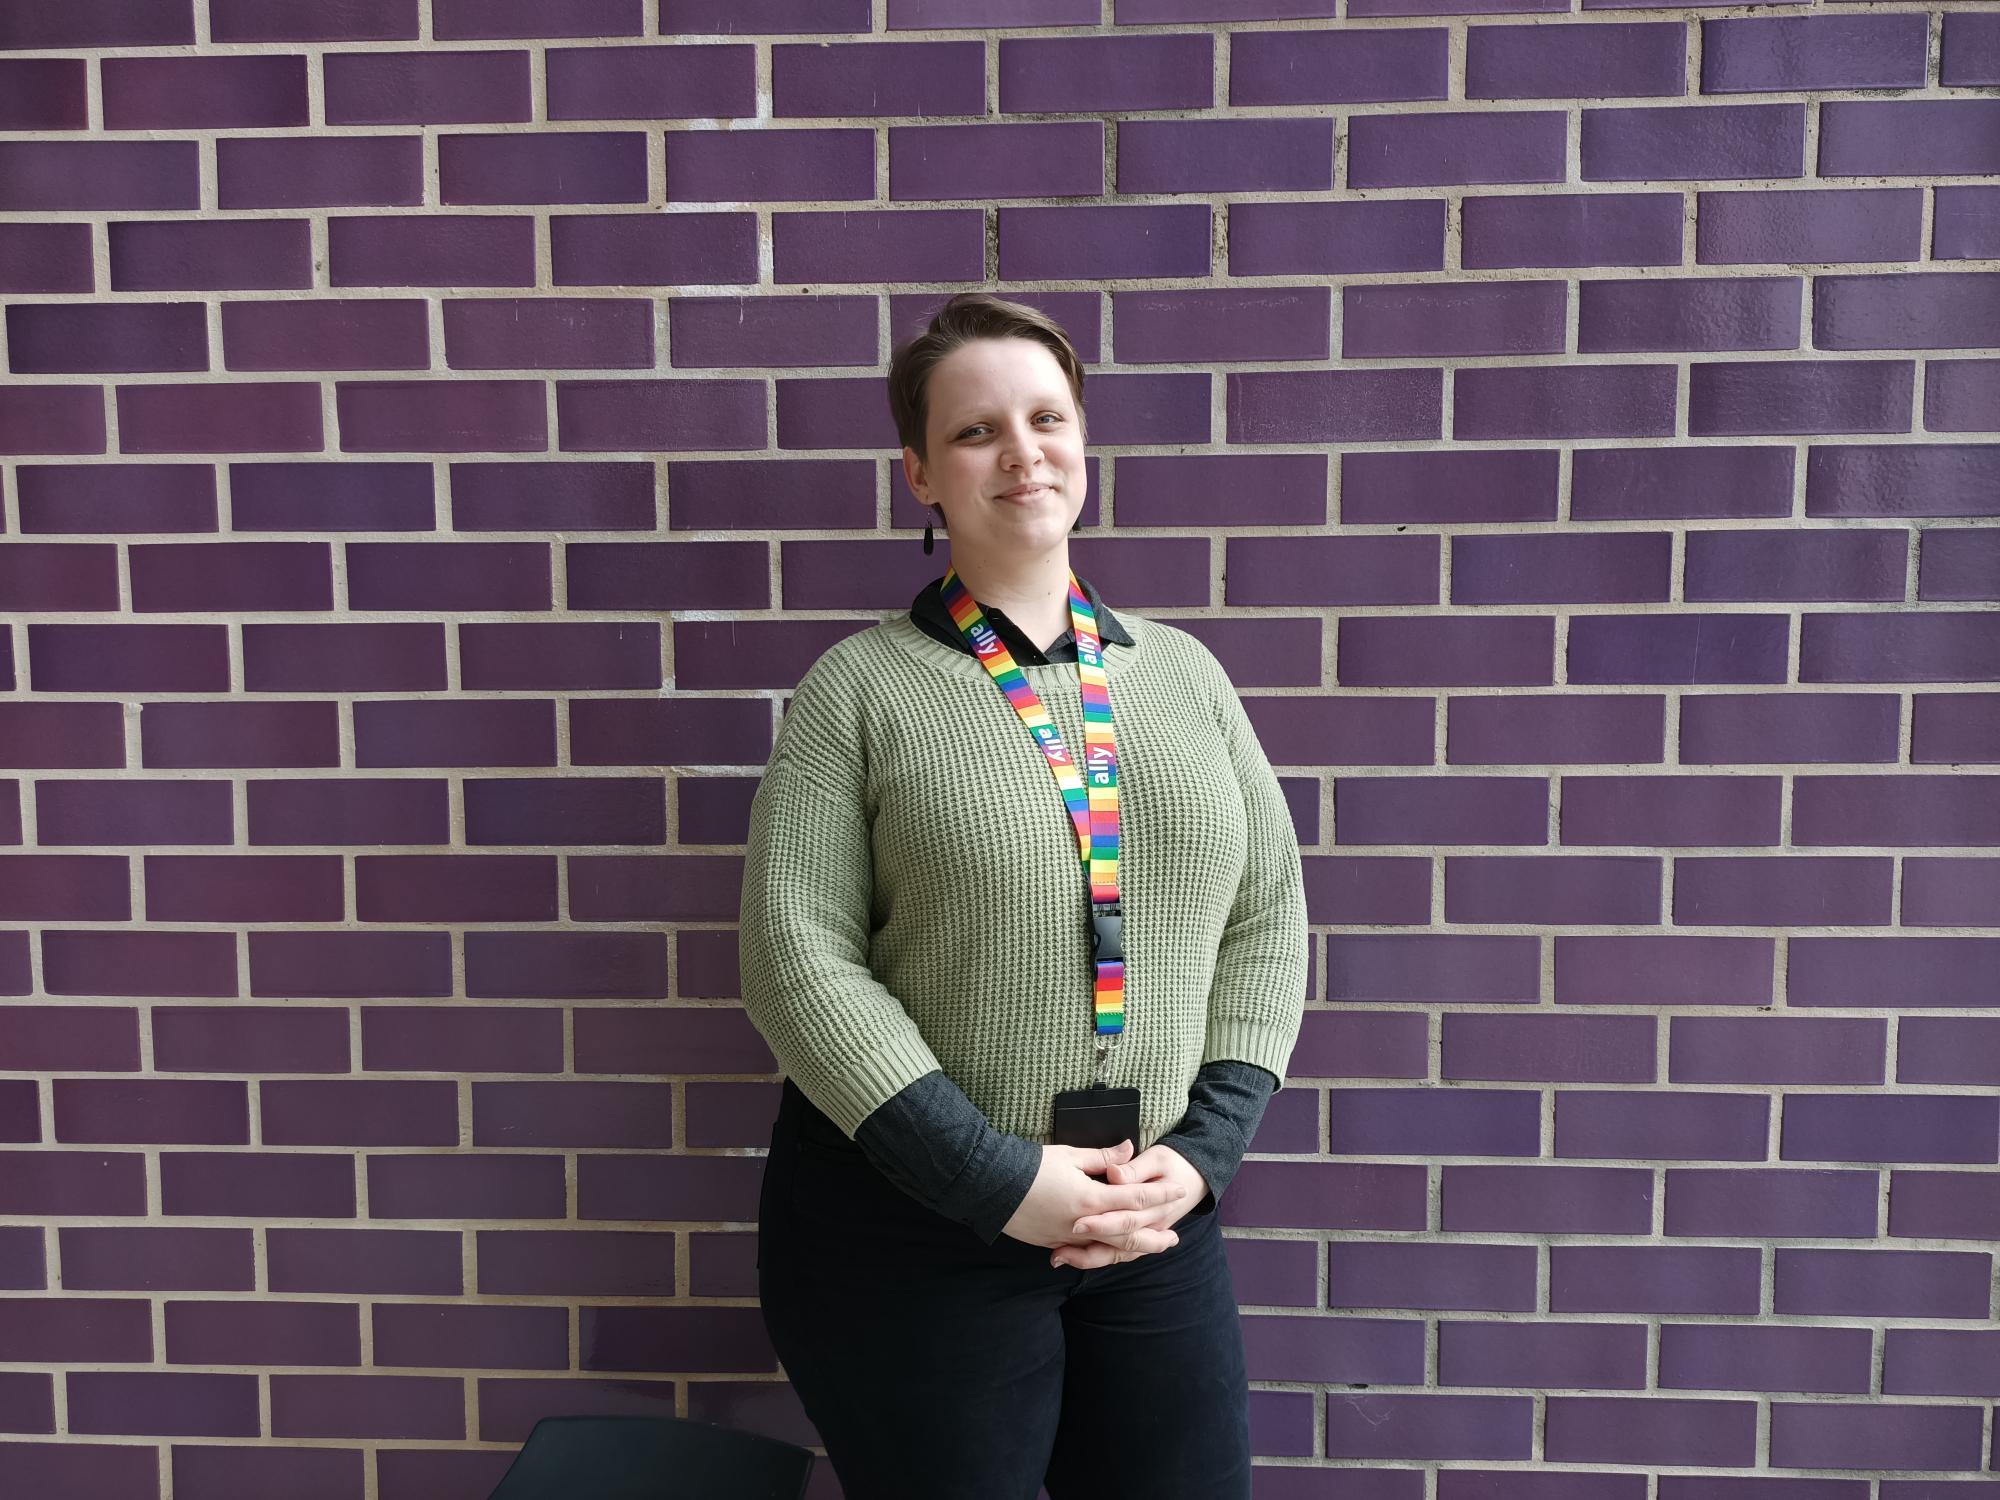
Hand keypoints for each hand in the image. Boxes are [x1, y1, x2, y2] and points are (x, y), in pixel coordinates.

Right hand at [1001, 1139, 1189, 1260]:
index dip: (1160, 1194)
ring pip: (1109, 1250)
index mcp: (1091, 1199)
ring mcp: (1068, 1238)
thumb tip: (1128, 1150)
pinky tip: (1113, 1251)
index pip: (1135, 1197)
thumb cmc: (1029, 1166)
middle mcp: (1083, 1225)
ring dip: (1133, 1250)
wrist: (990, 1186)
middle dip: (1154, 1236)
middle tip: (1173, 1237)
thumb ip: (1103, 1157)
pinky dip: (1104, 1253)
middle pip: (1129, 1235)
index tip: (1178, 1190)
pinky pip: (1085, 1253)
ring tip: (1150, 1248)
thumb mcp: (1069, 1155)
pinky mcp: (1053, 1244)